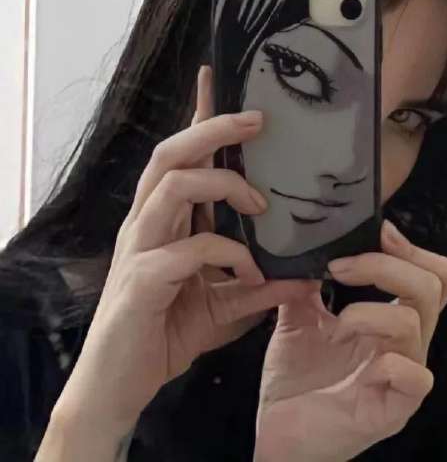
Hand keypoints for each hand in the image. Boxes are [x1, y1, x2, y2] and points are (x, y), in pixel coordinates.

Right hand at [50, 65, 315, 441]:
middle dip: (212, 129)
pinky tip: (250, 271)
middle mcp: (147, 223)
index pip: (182, 157)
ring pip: (172, 184)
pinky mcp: (140, 278)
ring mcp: (139, 247)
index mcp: (164, 220)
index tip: (216, 80)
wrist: (119, 385)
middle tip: (257, 121)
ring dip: (223, 185)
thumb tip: (307, 275)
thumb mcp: (224, 306)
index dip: (199, 117)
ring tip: (260, 205)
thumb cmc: (165, 334)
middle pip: (171, 154)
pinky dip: (228, 253)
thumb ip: (259, 286)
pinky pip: (189, 248)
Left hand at [254, 219, 446, 461]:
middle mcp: (405, 345)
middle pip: (433, 287)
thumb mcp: (297, 319)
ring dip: (366, 313)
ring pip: (415, 323)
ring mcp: (404, 378)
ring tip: (335, 325)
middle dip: (386, 265)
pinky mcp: (394, 411)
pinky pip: (414, 377)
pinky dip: (383, 359)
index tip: (377, 232)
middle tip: (342, 267)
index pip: (432, 276)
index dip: (412, 248)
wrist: (277, 434)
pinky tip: (348, 356)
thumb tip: (308, 247)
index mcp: (389, 321)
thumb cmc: (296, 378)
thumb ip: (306, 284)